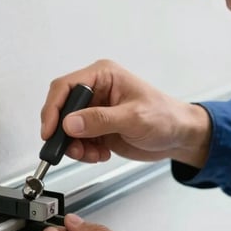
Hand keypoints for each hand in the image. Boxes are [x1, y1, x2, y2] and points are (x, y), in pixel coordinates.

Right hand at [40, 59, 211, 166]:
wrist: (180, 136)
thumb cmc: (166, 117)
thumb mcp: (134, 117)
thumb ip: (100, 120)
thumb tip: (70, 122)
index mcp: (103, 76)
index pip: (65, 87)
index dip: (53, 109)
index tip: (50, 130)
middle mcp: (96, 91)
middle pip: (62, 109)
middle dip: (64, 132)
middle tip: (72, 148)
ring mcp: (96, 110)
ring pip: (68, 129)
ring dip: (75, 146)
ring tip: (92, 154)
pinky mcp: (97, 128)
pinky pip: (78, 141)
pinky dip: (84, 152)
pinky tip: (100, 154)